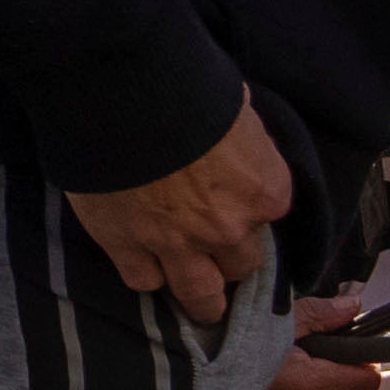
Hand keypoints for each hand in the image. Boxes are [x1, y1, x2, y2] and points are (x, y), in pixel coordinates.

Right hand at [63, 104, 294, 315]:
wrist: (119, 93)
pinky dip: (145, 273)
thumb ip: (242, 138)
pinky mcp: (126, 246)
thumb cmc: (185, 87)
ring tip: (196, 301)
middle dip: (227, 257)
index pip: (269, 214)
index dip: (249, 208)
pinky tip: (142, 263)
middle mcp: (229, 227)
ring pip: (199, 294)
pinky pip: (143, 281)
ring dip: (200, 298)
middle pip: (240, 264)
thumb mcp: (235, 105)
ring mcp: (177, 243)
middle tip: (212, 247)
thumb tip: (234, 136)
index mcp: (265, 190)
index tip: (234, 201)